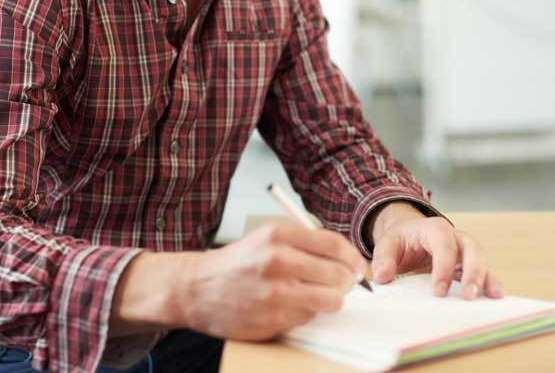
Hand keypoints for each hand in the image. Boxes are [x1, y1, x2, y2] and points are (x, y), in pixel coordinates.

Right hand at [178, 223, 368, 339]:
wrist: (197, 288)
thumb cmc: (237, 263)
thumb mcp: (266, 238)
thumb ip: (303, 243)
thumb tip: (346, 257)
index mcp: (278, 236)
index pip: (334, 244)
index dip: (352, 256)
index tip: (356, 264)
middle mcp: (278, 261)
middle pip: (338, 274)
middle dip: (345, 281)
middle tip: (341, 283)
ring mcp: (275, 293)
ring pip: (330, 300)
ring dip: (330, 300)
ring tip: (317, 295)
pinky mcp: (273, 318)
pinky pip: (309, 318)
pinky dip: (306, 313)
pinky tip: (290, 306)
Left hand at [368, 202, 503, 300]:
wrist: (410, 235)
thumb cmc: (401, 239)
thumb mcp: (387, 244)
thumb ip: (383, 259)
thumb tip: (382, 277)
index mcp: (434, 229)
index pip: (444, 246)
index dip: (443, 268)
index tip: (438, 292)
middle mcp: (456, 237)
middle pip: (471, 250)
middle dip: (473, 273)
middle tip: (468, 297)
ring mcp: (466, 250)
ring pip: (482, 260)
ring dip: (487, 278)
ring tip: (492, 297)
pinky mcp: (470, 264)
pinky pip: (484, 272)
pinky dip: (490, 283)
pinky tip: (495, 297)